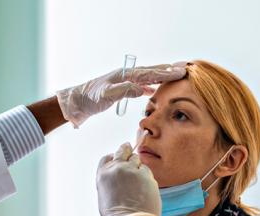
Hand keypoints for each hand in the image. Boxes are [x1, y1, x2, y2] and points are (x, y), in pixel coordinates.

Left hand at [57, 62, 186, 127]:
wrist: (76, 102)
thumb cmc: (90, 99)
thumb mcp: (106, 95)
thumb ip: (124, 91)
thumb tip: (141, 89)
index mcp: (124, 75)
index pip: (149, 73)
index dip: (165, 73)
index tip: (179, 71)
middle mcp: (124, 75)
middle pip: (149, 71)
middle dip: (166, 71)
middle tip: (182, 69)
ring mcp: (122, 81)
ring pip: (145, 78)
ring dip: (158, 77)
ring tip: (171, 76)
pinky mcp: (119, 89)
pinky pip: (138, 86)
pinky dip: (147, 86)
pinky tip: (152, 90)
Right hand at [96, 143, 164, 215]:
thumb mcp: (104, 196)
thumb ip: (110, 181)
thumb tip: (117, 177)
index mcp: (103, 174)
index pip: (108, 157)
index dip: (113, 157)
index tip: (117, 158)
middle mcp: (117, 169)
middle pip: (123, 150)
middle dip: (126, 149)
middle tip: (128, 148)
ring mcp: (133, 171)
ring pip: (137, 159)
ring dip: (137, 165)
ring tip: (137, 179)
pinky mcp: (147, 175)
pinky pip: (146, 170)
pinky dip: (146, 175)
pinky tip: (144, 186)